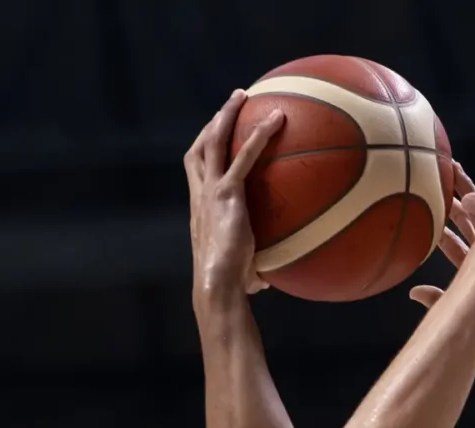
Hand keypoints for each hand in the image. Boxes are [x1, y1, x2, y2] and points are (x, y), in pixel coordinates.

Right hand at [185, 88, 286, 304]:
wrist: (217, 286)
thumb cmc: (230, 287)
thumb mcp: (241, 272)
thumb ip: (251, 269)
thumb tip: (267, 282)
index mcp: (201, 209)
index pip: (197, 171)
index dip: (204, 148)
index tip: (217, 135)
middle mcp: (200, 195)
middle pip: (199, 147)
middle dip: (213, 122)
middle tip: (232, 103)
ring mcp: (211, 191)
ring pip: (213, 140)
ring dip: (227, 114)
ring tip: (242, 94)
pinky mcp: (227, 193)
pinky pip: (244, 156)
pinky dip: (259, 135)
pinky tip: (277, 120)